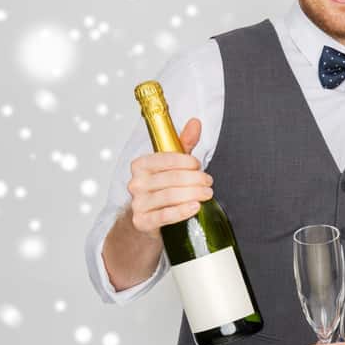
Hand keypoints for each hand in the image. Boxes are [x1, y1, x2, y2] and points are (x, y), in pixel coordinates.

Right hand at [126, 118, 212, 234]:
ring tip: (207, 194)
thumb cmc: (162, 188)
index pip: (166, 159)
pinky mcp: (142, 222)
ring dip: (193, 194)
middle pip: (171, 178)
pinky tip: (195, 207)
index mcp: (140, 165)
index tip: (199, 166)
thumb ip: (184, 143)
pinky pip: (164, 216)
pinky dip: (182, 211)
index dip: (186, 161)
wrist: (147, 219)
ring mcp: (137, 204)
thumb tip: (195, 122)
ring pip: (170, 196)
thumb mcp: (172, 164)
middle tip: (209, 182)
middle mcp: (135, 183)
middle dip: (195, 179)